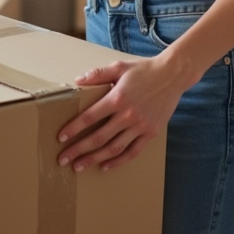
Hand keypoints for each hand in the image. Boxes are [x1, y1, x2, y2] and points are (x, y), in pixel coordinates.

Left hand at [55, 56, 189, 172]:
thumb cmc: (144, 70)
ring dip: (94, 159)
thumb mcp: (119, 66)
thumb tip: (77, 81)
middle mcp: (128, 114)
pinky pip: (132, 152)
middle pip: (99, 137)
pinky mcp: (151, 133)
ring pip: (114, 148)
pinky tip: (104, 166)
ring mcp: (140, 126)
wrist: (173, 75)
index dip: (74, 128)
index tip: (61, 137)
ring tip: (79, 166)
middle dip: (79, 149)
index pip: (90, 116)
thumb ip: (98, 74)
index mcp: (118, 97)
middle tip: (63, 159)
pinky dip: (118, 161)